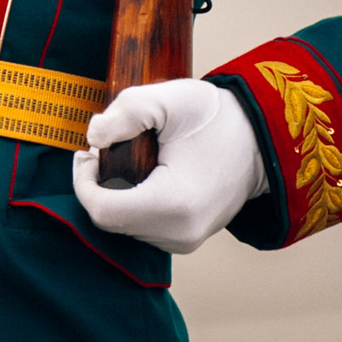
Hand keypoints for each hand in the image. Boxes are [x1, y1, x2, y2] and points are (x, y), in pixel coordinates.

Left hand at [72, 79, 266, 253]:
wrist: (259, 142)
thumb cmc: (214, 118)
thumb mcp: (169, 99)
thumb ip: (126, 112)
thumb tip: (93, 138)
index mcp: (174, 204)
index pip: (102, 211)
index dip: (83, 180)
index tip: (89, 153)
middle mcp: (179, 233)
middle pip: (110, 219)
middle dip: (99, 183)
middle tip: (110, 149)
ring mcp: (184, 242)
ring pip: (123, 225)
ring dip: (115, 193)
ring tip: (134, 158)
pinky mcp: (184, 241)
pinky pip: (140, 227)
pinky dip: (132, 202)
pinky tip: (146, 175)